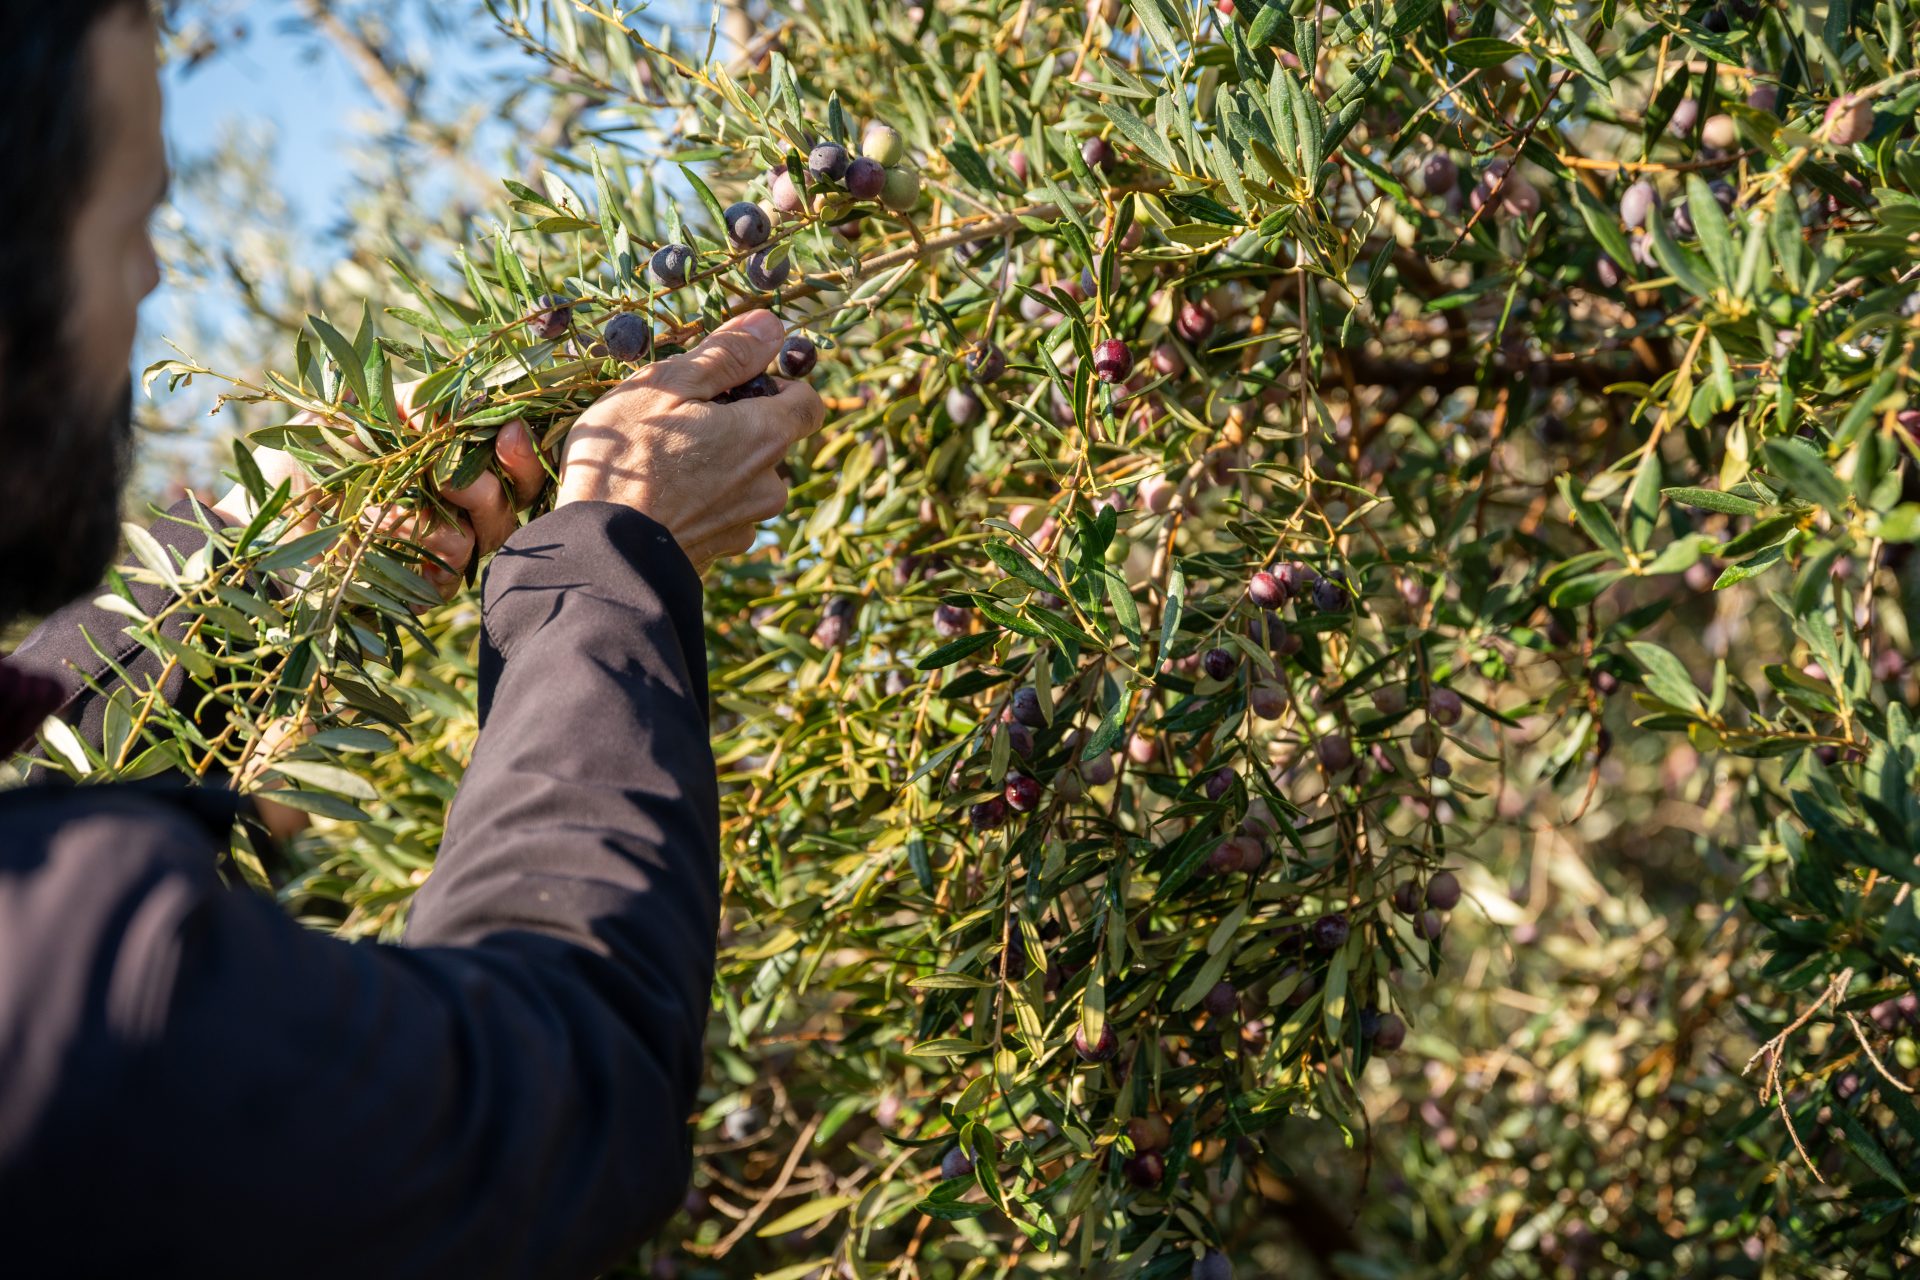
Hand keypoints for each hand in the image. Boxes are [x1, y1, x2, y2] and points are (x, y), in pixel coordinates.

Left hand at [212, 383, 549, 610]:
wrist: (254, 529)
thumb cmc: (300, 463)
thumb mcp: (351, 412)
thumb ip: (412, 401)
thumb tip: (466, 405)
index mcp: (447, 455)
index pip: (510, 450)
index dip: (521, 443)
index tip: (508, 430)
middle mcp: (456, 501)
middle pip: (518, 495)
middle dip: (505, 478)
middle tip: (467, 472)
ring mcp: (444, 546)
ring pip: (493, 533)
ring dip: (458, 514)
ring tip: (410, 502)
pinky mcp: (426, 588)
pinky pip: (454, 573)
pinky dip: (427, 554)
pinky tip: (386, 540)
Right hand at [554, 310, 825, 572]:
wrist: (602, 552)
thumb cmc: (627, 458)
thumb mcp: (668, 385)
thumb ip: (726, 354)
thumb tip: (772, 326)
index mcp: (765, 436)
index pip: (809, 403)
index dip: (780, 385)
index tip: (739, 382)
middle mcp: (768, 484)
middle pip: (773, 441)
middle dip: (739, 425)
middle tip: (681, 420)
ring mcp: (746, 523)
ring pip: (747, 480)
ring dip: (719, 465)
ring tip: (663, 461)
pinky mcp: (720, 551)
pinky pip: (724, 513)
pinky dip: (703, 500)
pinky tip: (661, 496)